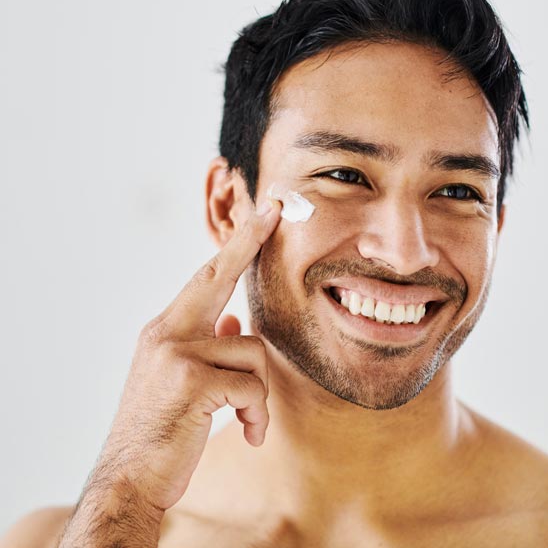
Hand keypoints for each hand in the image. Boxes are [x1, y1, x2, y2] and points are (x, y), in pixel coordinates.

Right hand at [98, 198, 280, 512]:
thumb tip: (235, 322)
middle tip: (275, 211)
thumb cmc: (163, 429)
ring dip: (260, 394)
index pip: (206, 278)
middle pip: (217, 275)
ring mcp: (176, 352)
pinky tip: (249, 433)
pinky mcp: (191, 380)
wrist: (130, 477)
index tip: (261, 218)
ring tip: (250, 420)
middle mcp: (167, 332)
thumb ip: (208, 346)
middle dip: (249, 241)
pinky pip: (251, 386)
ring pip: (253, 350)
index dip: (236, 246)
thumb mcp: (182, 381)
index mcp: (166, 330)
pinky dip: (257, 414)